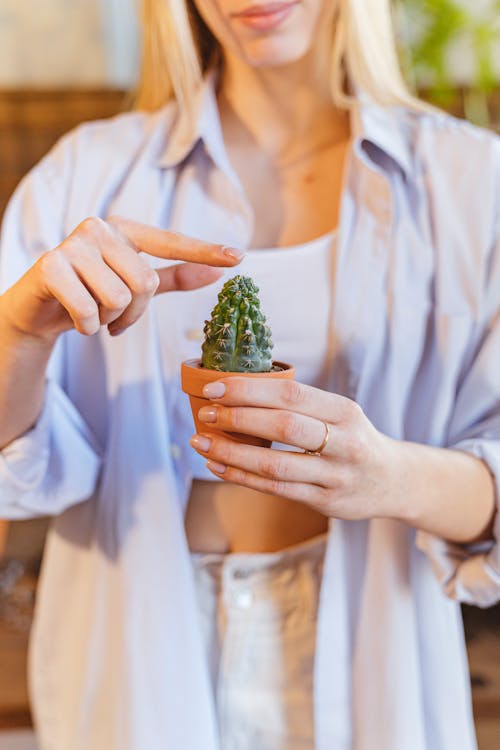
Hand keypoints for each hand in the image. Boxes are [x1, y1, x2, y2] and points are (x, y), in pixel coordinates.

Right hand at [0, 216, 243, 341]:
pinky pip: (90, 310)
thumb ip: (174, 276)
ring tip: (93, 315)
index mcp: (124, 230)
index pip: (170, 242)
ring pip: (118, 299)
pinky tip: (75, 318)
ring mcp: (73, 244)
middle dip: (132, 313)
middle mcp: (99, 228)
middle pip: (145, 283)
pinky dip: (88, 326)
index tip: (238, 258)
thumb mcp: (134, 285)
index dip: (204, 251)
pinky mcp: (51, 265)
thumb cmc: (90, 293)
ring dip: (109, 321)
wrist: (37, 308)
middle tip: (114, 317)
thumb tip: (218, 271)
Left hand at [190, 377, 400, 520]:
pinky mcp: (325, 502)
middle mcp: (343, 442)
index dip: (249, 390)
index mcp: (344, 411)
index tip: (215, 388)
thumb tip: (238, 390)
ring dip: (232, 452)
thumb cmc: (353, 439)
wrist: (393, 481)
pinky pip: (276, 489)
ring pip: (275, 464)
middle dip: (238, 418)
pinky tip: (218, 466)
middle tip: (205, 414)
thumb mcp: (340, 413)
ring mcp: (335, 475)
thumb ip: (300, 405)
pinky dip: (242, 477)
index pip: (291, 395)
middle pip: (283, 426)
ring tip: (201, 443)